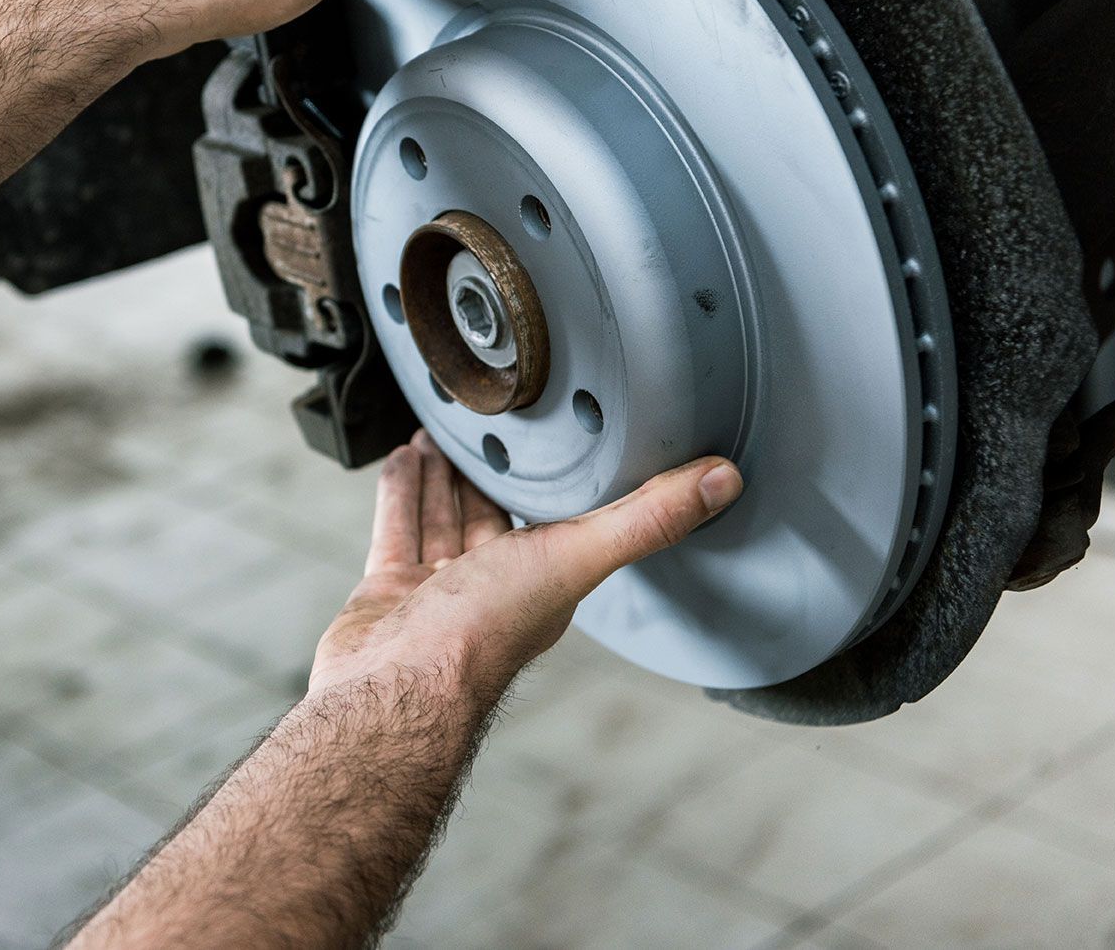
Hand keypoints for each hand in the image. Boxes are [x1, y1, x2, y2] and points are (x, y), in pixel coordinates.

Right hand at [309, 432, 743, 698]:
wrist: (396, 686)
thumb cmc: (484, 637)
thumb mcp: (577, 556)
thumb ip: (647, 517)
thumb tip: (724, 480)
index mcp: (543, 581)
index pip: (555, 520)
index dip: (554, 479)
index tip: (555, 440)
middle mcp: (492, 586)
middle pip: (492, 514)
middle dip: (489, 472)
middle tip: (489, 428)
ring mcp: (437, 591)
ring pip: (443, 517)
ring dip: (442, 475)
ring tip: (438, 435)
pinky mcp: (390, 591)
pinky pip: (398, 529)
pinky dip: (401, 492)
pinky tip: (404, 460)